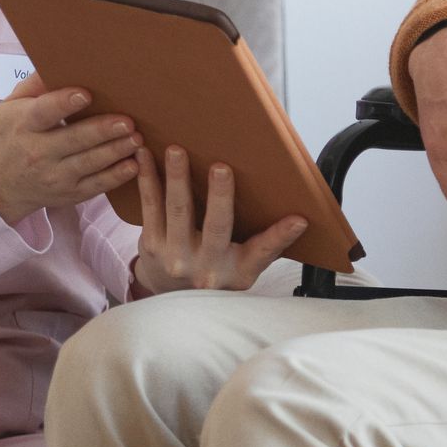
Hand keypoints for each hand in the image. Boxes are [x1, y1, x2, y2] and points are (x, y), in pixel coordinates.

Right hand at [0, 74, 140, 227]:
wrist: (2, 183)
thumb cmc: (13, 134)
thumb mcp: (13, 106)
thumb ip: (36, 84)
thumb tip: (61, 61)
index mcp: (24, 125)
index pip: (44, 113)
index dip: (64, 104)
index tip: (86, 94)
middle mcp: (38, 152)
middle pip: (73, 140)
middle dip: (102, 130)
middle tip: (128, 121)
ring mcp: (55, 176)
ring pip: (89, 163)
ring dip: (116, 150)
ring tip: (137, 138)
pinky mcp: (70, 193)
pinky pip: (96, 186)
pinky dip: (116, 176)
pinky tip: (134, 164)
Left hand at [131, 144, 306, 293]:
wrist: (169, 295)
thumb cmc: (215, 275)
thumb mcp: (244, 269)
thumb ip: (268, 245)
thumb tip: (300, 220)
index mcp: (233, 269)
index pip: (262, 250)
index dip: (279, 236)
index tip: (298, 219)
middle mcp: (204, 264)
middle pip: (216, 226)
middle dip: (219, 196)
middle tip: (221, 168)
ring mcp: (173, 254)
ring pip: (177, 210)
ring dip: (176, 179)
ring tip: (176, 151)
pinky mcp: (150, 243)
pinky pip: (150, 206)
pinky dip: (148, 179)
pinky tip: (145, 156)